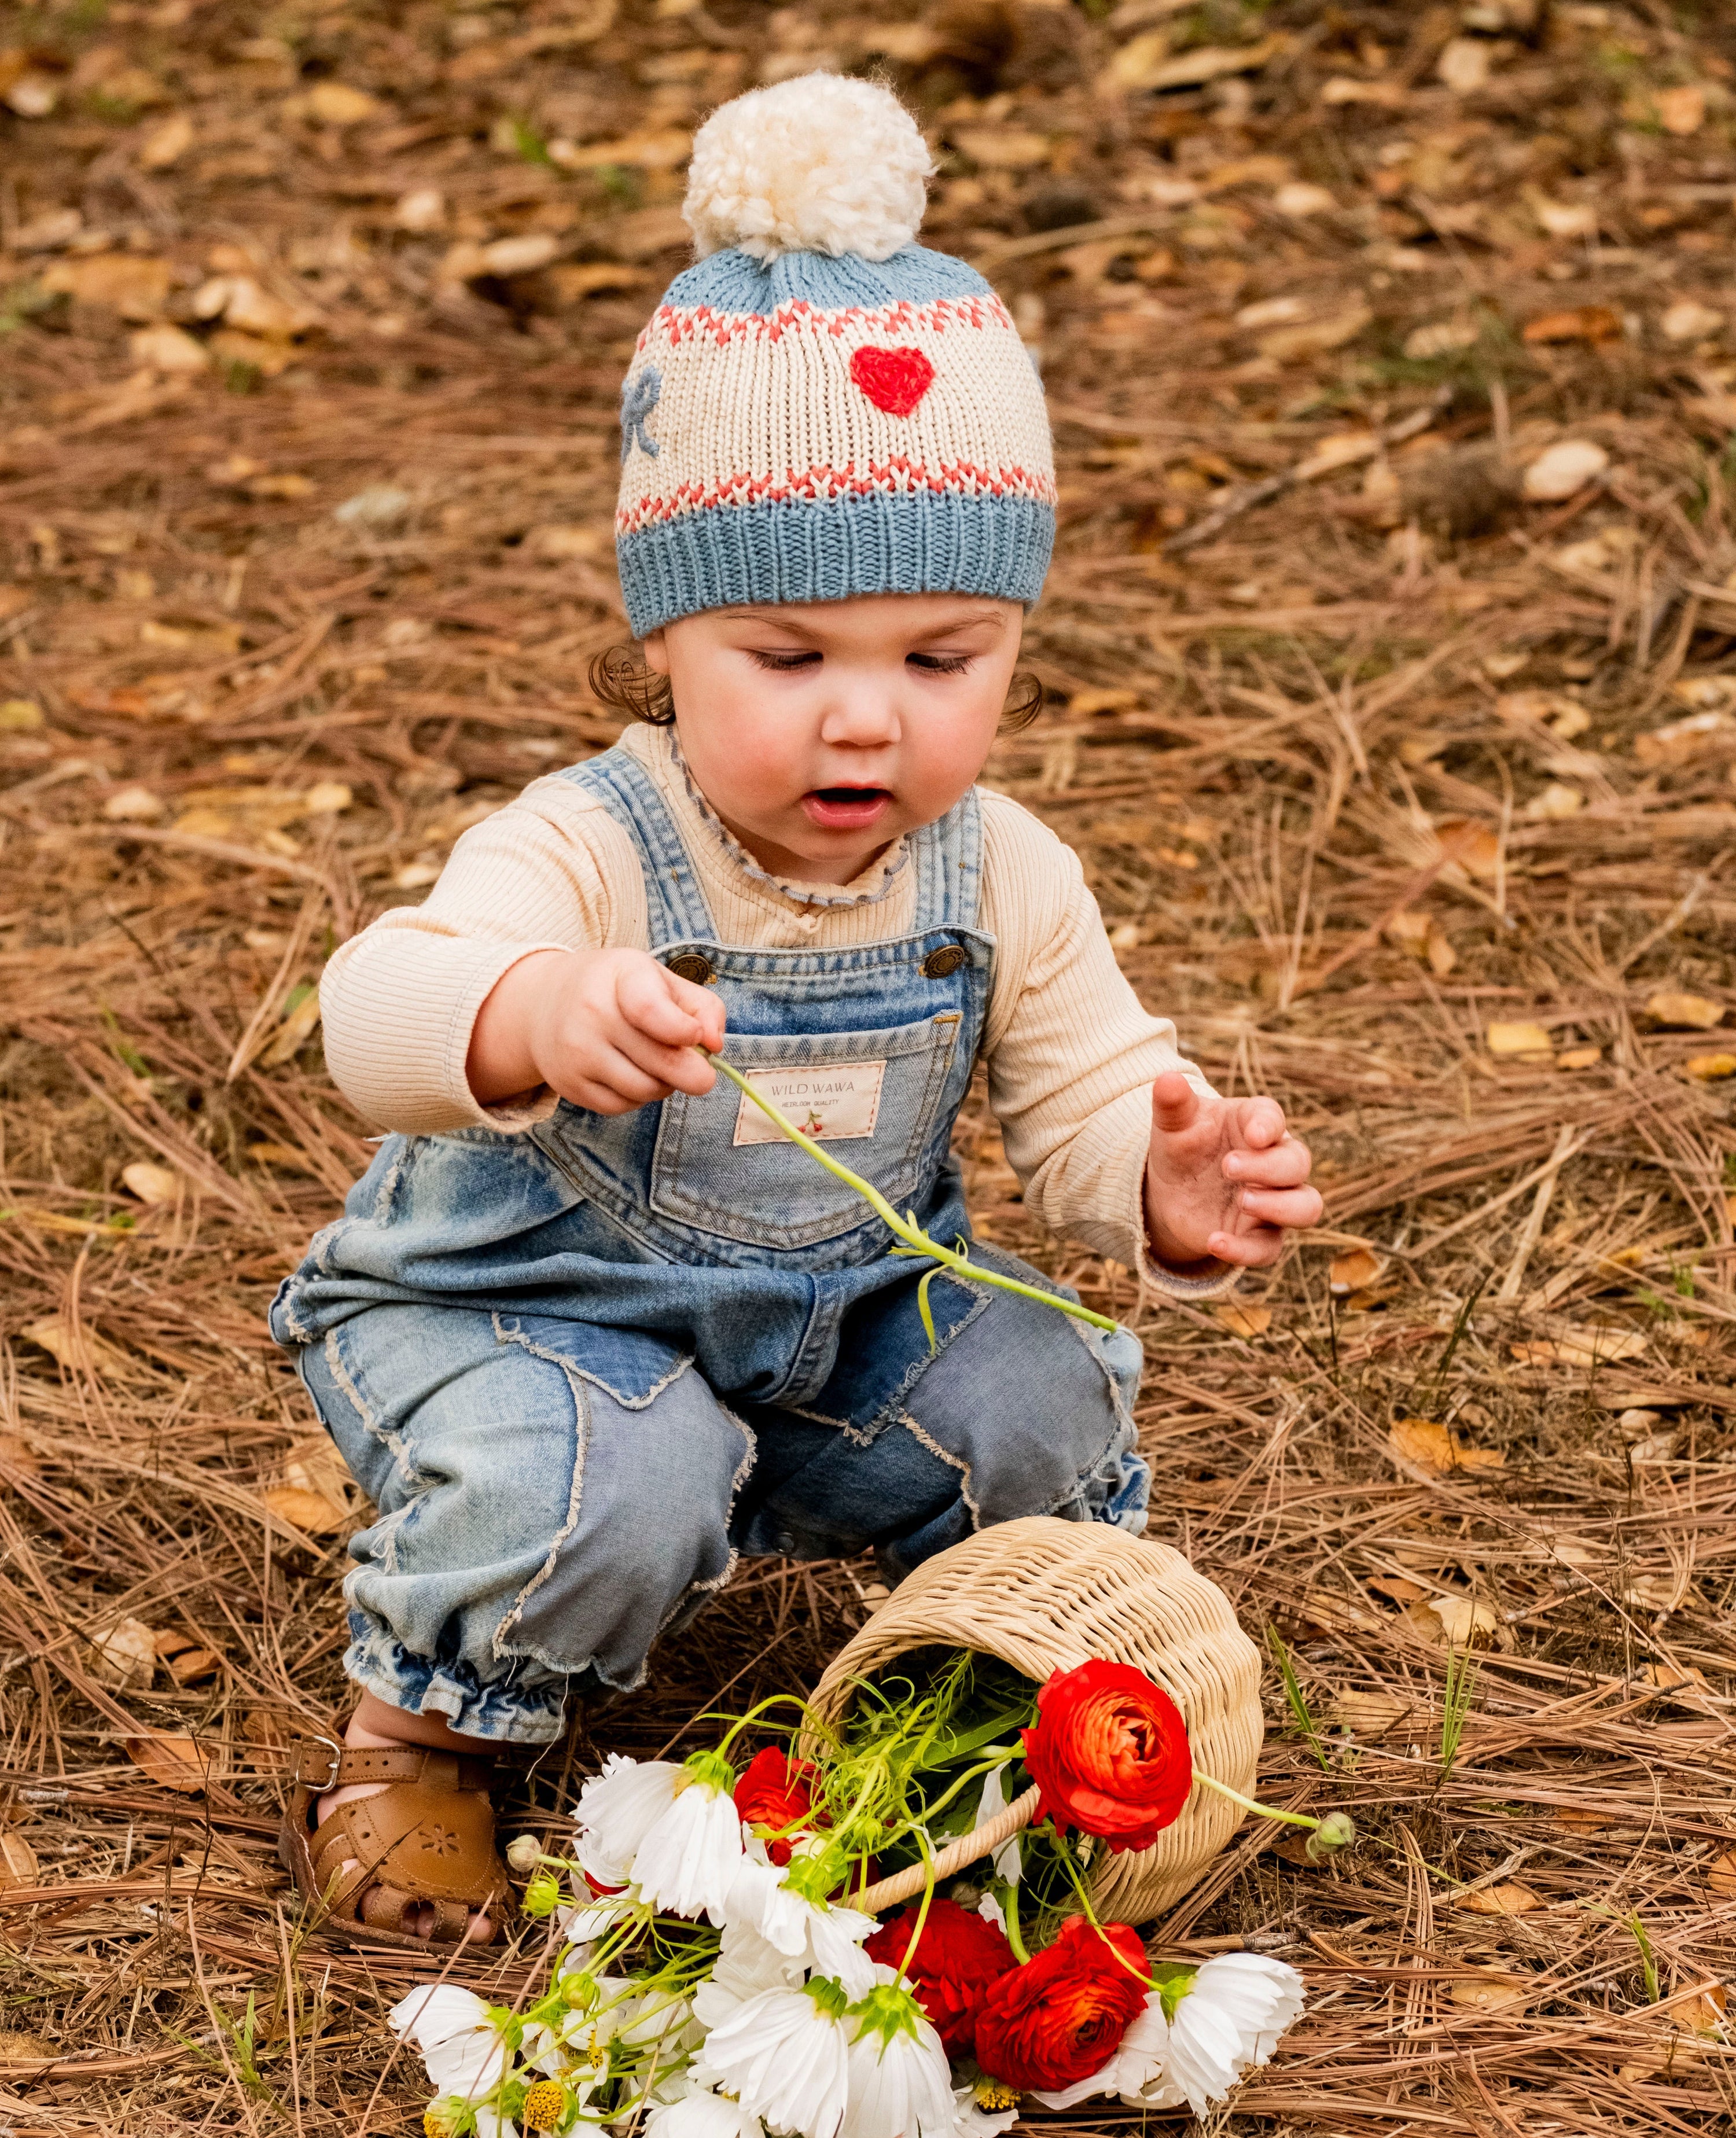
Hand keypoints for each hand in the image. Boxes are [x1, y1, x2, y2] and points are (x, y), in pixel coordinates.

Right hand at [467, 946, 724, 1113]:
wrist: (544, 1003)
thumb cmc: (617, 990)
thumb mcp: (660, 980)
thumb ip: (702, 1007)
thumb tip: (715, 1046)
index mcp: (622, 975)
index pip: (651, 1011)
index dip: (683, 1031)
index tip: (695, 1037)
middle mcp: (592, 1013)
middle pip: (661, 1062)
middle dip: (694, 1073)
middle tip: (701, 1072)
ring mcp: (577, 1052)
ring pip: (645, 1090)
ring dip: (664, 1085)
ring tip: (657, 1065)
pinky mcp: (569, 1084)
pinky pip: (622, 1106)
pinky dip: (637, 1098)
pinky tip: (631, 1075)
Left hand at [1143, 1071, 1321, 1272]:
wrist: (1173, 1191)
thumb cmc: (1184, 1146)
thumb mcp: (1174, 1125)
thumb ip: (1173, 1104)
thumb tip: (1166, 1078)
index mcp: (1255, 1124)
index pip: (1274, 1118)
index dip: (1270, 1125)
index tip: (1254, 1135)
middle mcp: (1275, 1161)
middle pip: (1298, 1162)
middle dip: (1269, 1167)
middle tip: (1228, 1167)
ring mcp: (1273, 1201)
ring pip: (1307, 1207)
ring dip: (1281, 1207)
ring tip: (1243, 1201)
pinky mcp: (1260, 1235)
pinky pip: (1269, 1249)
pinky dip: (1245, 1250)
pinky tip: (1213, 1242)